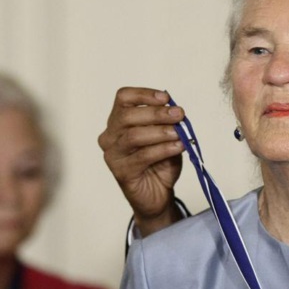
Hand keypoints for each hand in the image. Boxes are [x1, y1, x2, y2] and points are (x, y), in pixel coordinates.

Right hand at [98, 87, 185, 235]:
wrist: (158, 193)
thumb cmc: (160, 160)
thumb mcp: (167, 135)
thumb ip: (168, 122)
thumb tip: (175, 110)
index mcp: (118, 121)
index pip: (123, 98)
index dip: (144, 94)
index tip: (166, 98)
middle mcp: (110, 136)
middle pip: (127, 116)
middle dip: (156, 113)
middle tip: (179, 114)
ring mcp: (113, 155)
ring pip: (133, 136)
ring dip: (160, 132)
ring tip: (179, 133)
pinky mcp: (121, 172)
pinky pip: (142, 157)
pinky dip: (163, 149)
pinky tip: (178, 147)